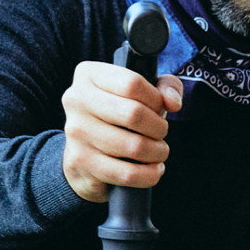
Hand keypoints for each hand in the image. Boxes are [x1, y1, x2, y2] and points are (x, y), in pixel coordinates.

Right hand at [61, 61, 184, 203]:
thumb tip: (173, 102)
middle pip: (134, 114)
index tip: (160, 110)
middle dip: (159, 128)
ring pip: (134, 146)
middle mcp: (77, 100)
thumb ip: (163, 87)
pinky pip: (127, 173)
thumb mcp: (137, 93)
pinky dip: (149, 175)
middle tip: (161, 134)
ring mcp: (77, 132)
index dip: (156, 100)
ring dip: (157, 153)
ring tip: (159, 152)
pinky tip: (153, 170)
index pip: (133, 83)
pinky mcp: (82, 162)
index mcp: (89, 75)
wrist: (81, 157)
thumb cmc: (114, 119)